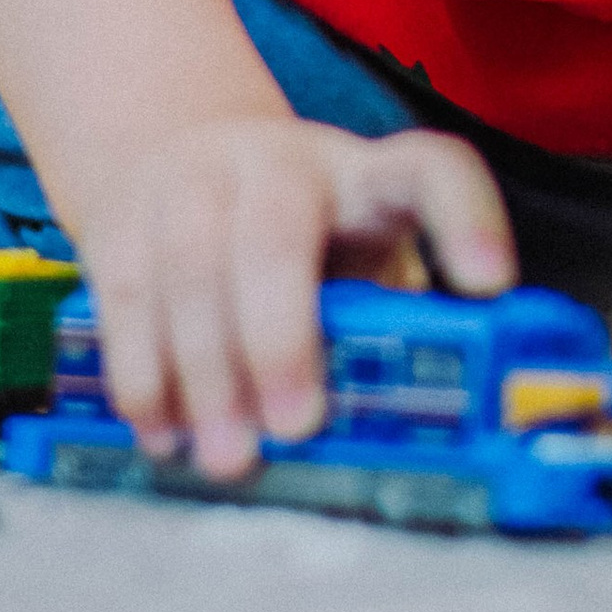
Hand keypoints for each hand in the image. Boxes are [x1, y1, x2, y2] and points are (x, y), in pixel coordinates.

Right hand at [68, 116, 515, 480]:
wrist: (175, 153)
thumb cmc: (300, 242)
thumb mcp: (357, 264)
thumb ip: (384, 332)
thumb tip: (422, 441)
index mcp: (367, 176)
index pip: (432, 171)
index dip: (466, 220)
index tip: (489, 285)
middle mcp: (281, 162)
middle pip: (275, 228)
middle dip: (281, 335)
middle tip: (294, 429)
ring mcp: (194, 179)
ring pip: (190, 263)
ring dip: (204, 372)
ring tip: (225, 459)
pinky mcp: (124, 214)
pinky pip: (122, 291)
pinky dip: (140, 371)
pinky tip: (162, 431)